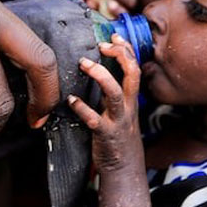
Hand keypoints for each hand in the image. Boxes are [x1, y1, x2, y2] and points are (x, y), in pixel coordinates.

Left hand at [67, 34, 143, 172]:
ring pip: (115, 94)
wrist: (124, 170)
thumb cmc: (119, 138)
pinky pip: (94, 119)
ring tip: (84, 64)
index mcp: (132, 100)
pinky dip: (81, 108)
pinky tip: (70, 100)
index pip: (135, 67)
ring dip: (100, 76)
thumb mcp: (122, 113)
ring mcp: (118, 120)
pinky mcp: (105, 134)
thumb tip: (98, 72)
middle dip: (120, 55)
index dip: (127, 49)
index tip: (114, 35)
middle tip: (102, 44)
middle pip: (132, 74)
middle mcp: (129, 107)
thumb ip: (113, 94)